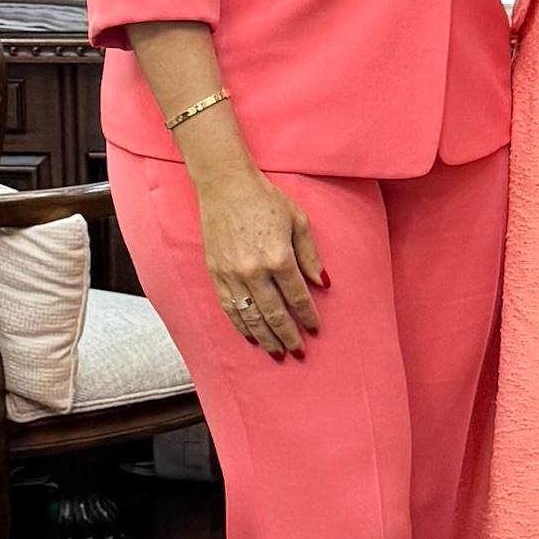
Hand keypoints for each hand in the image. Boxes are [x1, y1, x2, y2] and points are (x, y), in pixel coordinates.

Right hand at [194, 146, 325, 358]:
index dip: (307, 316)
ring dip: (266, 338)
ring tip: (277, 353)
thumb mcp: (298, 220)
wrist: (225, 185)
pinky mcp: (216, 273)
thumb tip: (322, 283)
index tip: (315, 330)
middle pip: (275, 314)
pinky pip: (230, 308)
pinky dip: (241, 326)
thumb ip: (310, 254)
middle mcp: (255, 271)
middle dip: (289, 336)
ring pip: (251, 317)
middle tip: (299, 352)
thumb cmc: (265, 199)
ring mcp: (232, 275)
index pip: (297, 297)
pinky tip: (251, 337)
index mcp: (279, 257)